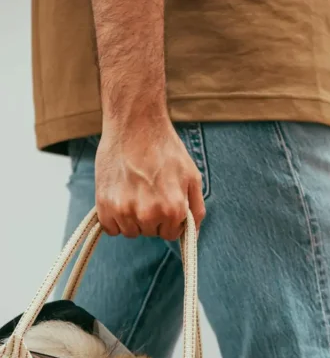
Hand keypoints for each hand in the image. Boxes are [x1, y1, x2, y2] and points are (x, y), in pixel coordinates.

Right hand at [95, 115, 204, 240]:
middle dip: (150, 218)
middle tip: (146, 191)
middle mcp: (149, 214)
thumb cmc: (165, 148)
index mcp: (173, 210)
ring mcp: (125, 210)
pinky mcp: (104, 204)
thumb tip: (193, 235)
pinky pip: (110, 228)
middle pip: (149, 232)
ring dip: (132, 218)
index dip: (167, 220)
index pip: (169, 234)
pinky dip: (113, 218)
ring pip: (130, 231)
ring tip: (133, 191)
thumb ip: (196, 210)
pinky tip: (118, 197)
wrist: (135, 122)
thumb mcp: (192, 177)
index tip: (162, 202)